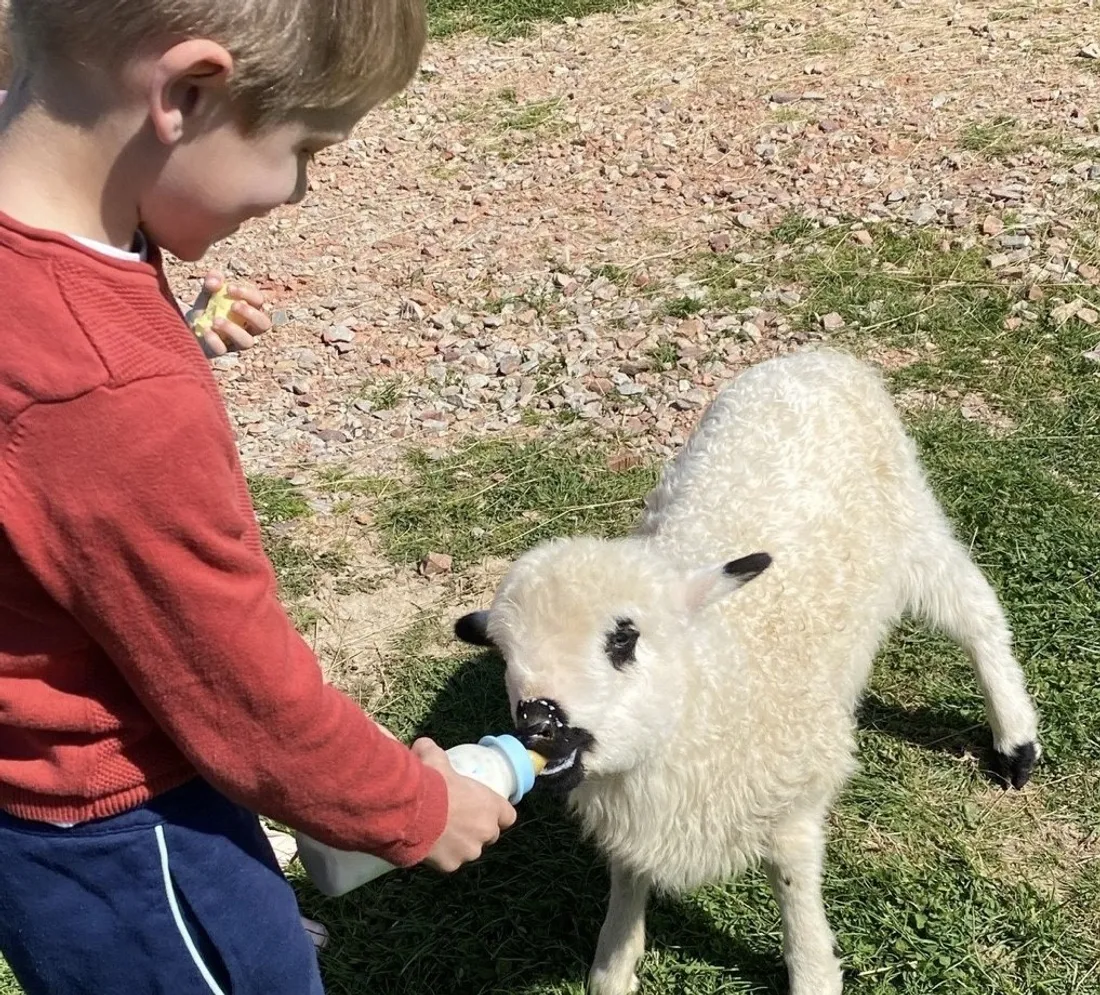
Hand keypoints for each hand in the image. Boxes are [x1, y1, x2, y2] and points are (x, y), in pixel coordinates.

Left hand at [194, 272, 271, 356]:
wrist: (188, 327)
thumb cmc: (206, 309)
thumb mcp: (208, 293)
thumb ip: (211, 282)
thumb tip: (216, 281)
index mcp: (250, 310)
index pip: (259, 301)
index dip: (248, 294)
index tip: (229, 288)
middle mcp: (248, 329)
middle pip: (264, 325)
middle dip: (251, 314)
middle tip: (233, 306)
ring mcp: (236, 343)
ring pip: (247, 342)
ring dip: (233, 330)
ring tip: (216, 320)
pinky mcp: (220, 351)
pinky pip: (222, 350)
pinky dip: (214, 340)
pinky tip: (205, 330)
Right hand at [412, 737, 516, 872]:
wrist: (412, 811)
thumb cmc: (431, 782)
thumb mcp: (434, 757)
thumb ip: (433, 751)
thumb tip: (423, 745)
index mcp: (491, 806)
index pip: (508, 816)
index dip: (497, 813)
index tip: (483, 808)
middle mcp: (486, 831)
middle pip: (489, 835)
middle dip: (477, 829)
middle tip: (457, 819)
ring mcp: (469, 851)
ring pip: (469, 850)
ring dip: (459, 844)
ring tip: (439, 832)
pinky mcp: (451, 866)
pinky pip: (449, 862)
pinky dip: (440, 856)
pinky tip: (428, 845)